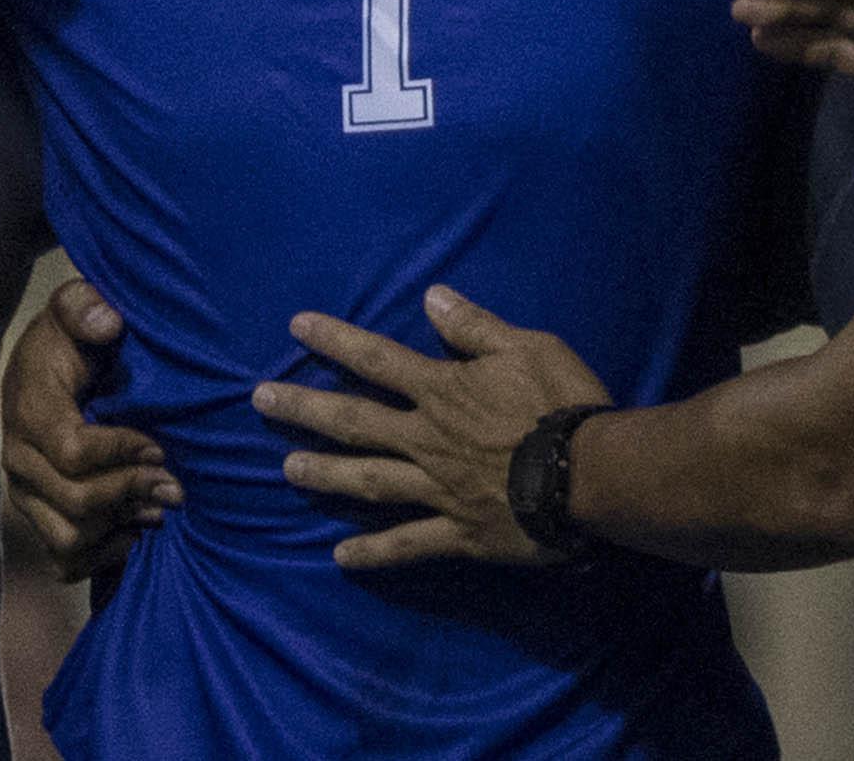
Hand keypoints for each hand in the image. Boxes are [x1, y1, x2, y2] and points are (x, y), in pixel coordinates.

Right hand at [0, 279, 179, 582]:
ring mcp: (26, 493)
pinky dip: (101, 554)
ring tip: (159, 507)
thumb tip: (108, 322)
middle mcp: (20, 459)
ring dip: (120, 526)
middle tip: (176, 484)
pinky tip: (134, 530)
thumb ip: (85, 305)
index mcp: (30, 410)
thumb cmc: (69, 339)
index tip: (160, 444)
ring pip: (69, 537)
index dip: (122, 453)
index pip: (73, 451)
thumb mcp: (75, 306)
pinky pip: (63, 558)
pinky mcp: (37, 515)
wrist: (44, 367)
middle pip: (76, 501)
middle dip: (132, 492)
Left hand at [253, 286, 610, 570]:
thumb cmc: (564, 405)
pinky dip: (374, 553)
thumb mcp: (528, 347)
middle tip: (260, 401)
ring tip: (286, 471)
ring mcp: (437, 489)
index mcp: (443, 392)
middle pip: (354, 421)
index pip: (378, 359)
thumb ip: (475, 326)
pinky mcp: (458, 533)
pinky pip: (407, 544)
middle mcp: (427, 439)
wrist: (594, 477)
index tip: (296, 327)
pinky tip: (339, 558)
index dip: (335, 341)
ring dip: (324, 475)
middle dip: (304, 409)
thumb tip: (431, 296)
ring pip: (368, 481)